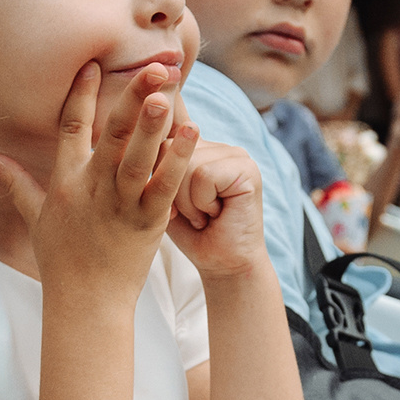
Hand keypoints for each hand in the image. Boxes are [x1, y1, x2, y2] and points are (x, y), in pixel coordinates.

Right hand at [0, 61, 196, 295]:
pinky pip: (164, 184)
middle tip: (152, 65)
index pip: (72, 128)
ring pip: (137, 156)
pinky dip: (178, 158)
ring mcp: (120, 204)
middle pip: (111, 133)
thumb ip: (16, 183)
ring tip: (166, 91)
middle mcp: (92, 187)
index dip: (81, 95)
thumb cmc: (61, 260)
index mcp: (65, 181)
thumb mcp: (34, 218)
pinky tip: (192, 133)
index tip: (94, 64)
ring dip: (152, 123)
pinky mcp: (147, 222)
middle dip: (131, 97)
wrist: (85, 302)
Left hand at [167, 140, 265, 280]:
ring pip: (187, 162)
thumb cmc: (191, 232)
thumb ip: (158, 163)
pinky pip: (204, 175)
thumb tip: (152, 134)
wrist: (221, 264)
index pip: (162, 137)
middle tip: (192, 212)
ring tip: (204, 215)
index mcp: (198, 146)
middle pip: (170, 147)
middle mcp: (218, 145)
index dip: (159, 173)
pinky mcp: (247, 169)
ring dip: (188, 201)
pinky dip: (203, 202)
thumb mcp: (164, 193)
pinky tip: (216, 214)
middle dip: (171, 190)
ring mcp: (236, 155)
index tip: (172, 202)